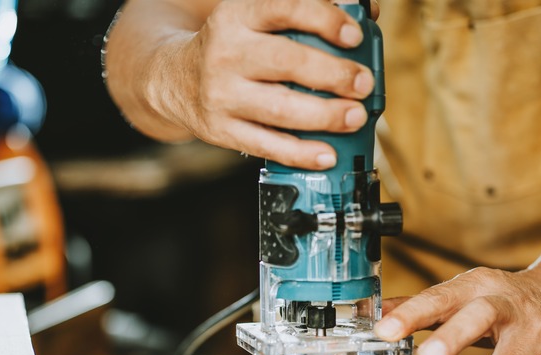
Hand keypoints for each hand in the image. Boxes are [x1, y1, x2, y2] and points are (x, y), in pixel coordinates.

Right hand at [153, 0, 378, 169]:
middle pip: (287, 62)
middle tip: (363, 82)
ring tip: (355, 116)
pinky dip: (300, 153)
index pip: (284, 8)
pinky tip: (327, 154)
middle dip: (333, 74)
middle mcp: (226, 52)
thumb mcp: (256, 17)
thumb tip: (367, 12)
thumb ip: (306, 12)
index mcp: (238, 15)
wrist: (173, 79)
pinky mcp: (220, 130)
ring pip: (280, 109)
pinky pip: (266, 145)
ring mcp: (221, 95)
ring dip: (325, 115)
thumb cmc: (232, 46)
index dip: (323, 20)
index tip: (353, 34)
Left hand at [375, 266, 540, 354]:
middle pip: (480, 316)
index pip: (439, 297)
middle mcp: (509, 306)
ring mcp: (537, 333)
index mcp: (477, 286)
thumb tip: (376, 313)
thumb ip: (422, 305)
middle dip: (453, 337)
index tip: (384, 330)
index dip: (410, 314)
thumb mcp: (463, 292)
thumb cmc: (502, 299)